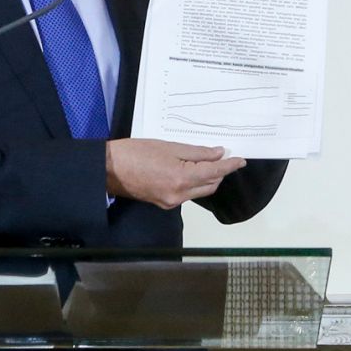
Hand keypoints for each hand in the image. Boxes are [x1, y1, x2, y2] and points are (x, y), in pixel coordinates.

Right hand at [105, 139, 246, 209]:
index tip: (242, 160)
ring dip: (208, 178)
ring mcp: (171, 202)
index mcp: (181, 178)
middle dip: (220, 172)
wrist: (108, 169)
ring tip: (209, 161)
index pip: (215, 172)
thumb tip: (219, 153)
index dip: (230, 166)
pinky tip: (192, 170)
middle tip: (224, 156)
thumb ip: (196, 152)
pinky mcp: (164, 204)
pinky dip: (195, 183)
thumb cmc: (136, 152)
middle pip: (210, 185)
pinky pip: (188, 194)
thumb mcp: (169, 147)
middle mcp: (179, 195)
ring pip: (200, 191)